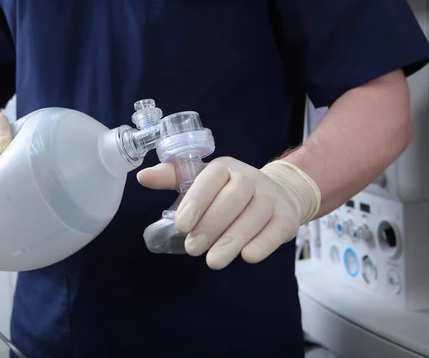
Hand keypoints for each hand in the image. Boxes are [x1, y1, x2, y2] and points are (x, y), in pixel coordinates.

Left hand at [137, 157, 320, 268]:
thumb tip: (143, 176)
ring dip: (232, 239)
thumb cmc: (229, 190)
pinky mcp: (286, 217)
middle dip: (211, 225)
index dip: (196, 202)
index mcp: (225, 167)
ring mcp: (270, 197)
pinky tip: (248, 256)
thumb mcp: (202, 180)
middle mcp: (250, 178)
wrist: (278, 193)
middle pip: (233, 199)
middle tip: (192, 248)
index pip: (210, 180)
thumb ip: (174, 178)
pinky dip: (262, 243)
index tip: (180, 225)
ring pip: (253, 216)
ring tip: (213, 261)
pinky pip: (275, 230)